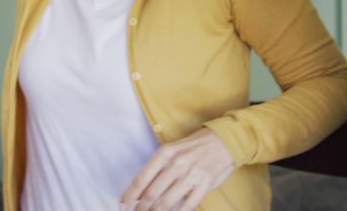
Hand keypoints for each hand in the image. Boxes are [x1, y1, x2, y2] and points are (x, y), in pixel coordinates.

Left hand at [120, 128, 234, 210]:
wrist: (223, 141)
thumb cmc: (193, 147)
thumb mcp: (171, 151)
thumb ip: (156, 169)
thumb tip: (139, 193)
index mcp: (165, 153)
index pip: (141, 179)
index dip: (130, 196)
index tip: (123, 205)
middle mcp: (177, 163)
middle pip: (152, 194)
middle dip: (141, 209)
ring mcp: (192, 175)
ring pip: (167, 202)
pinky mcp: (205, 184)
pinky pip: (187, 205)